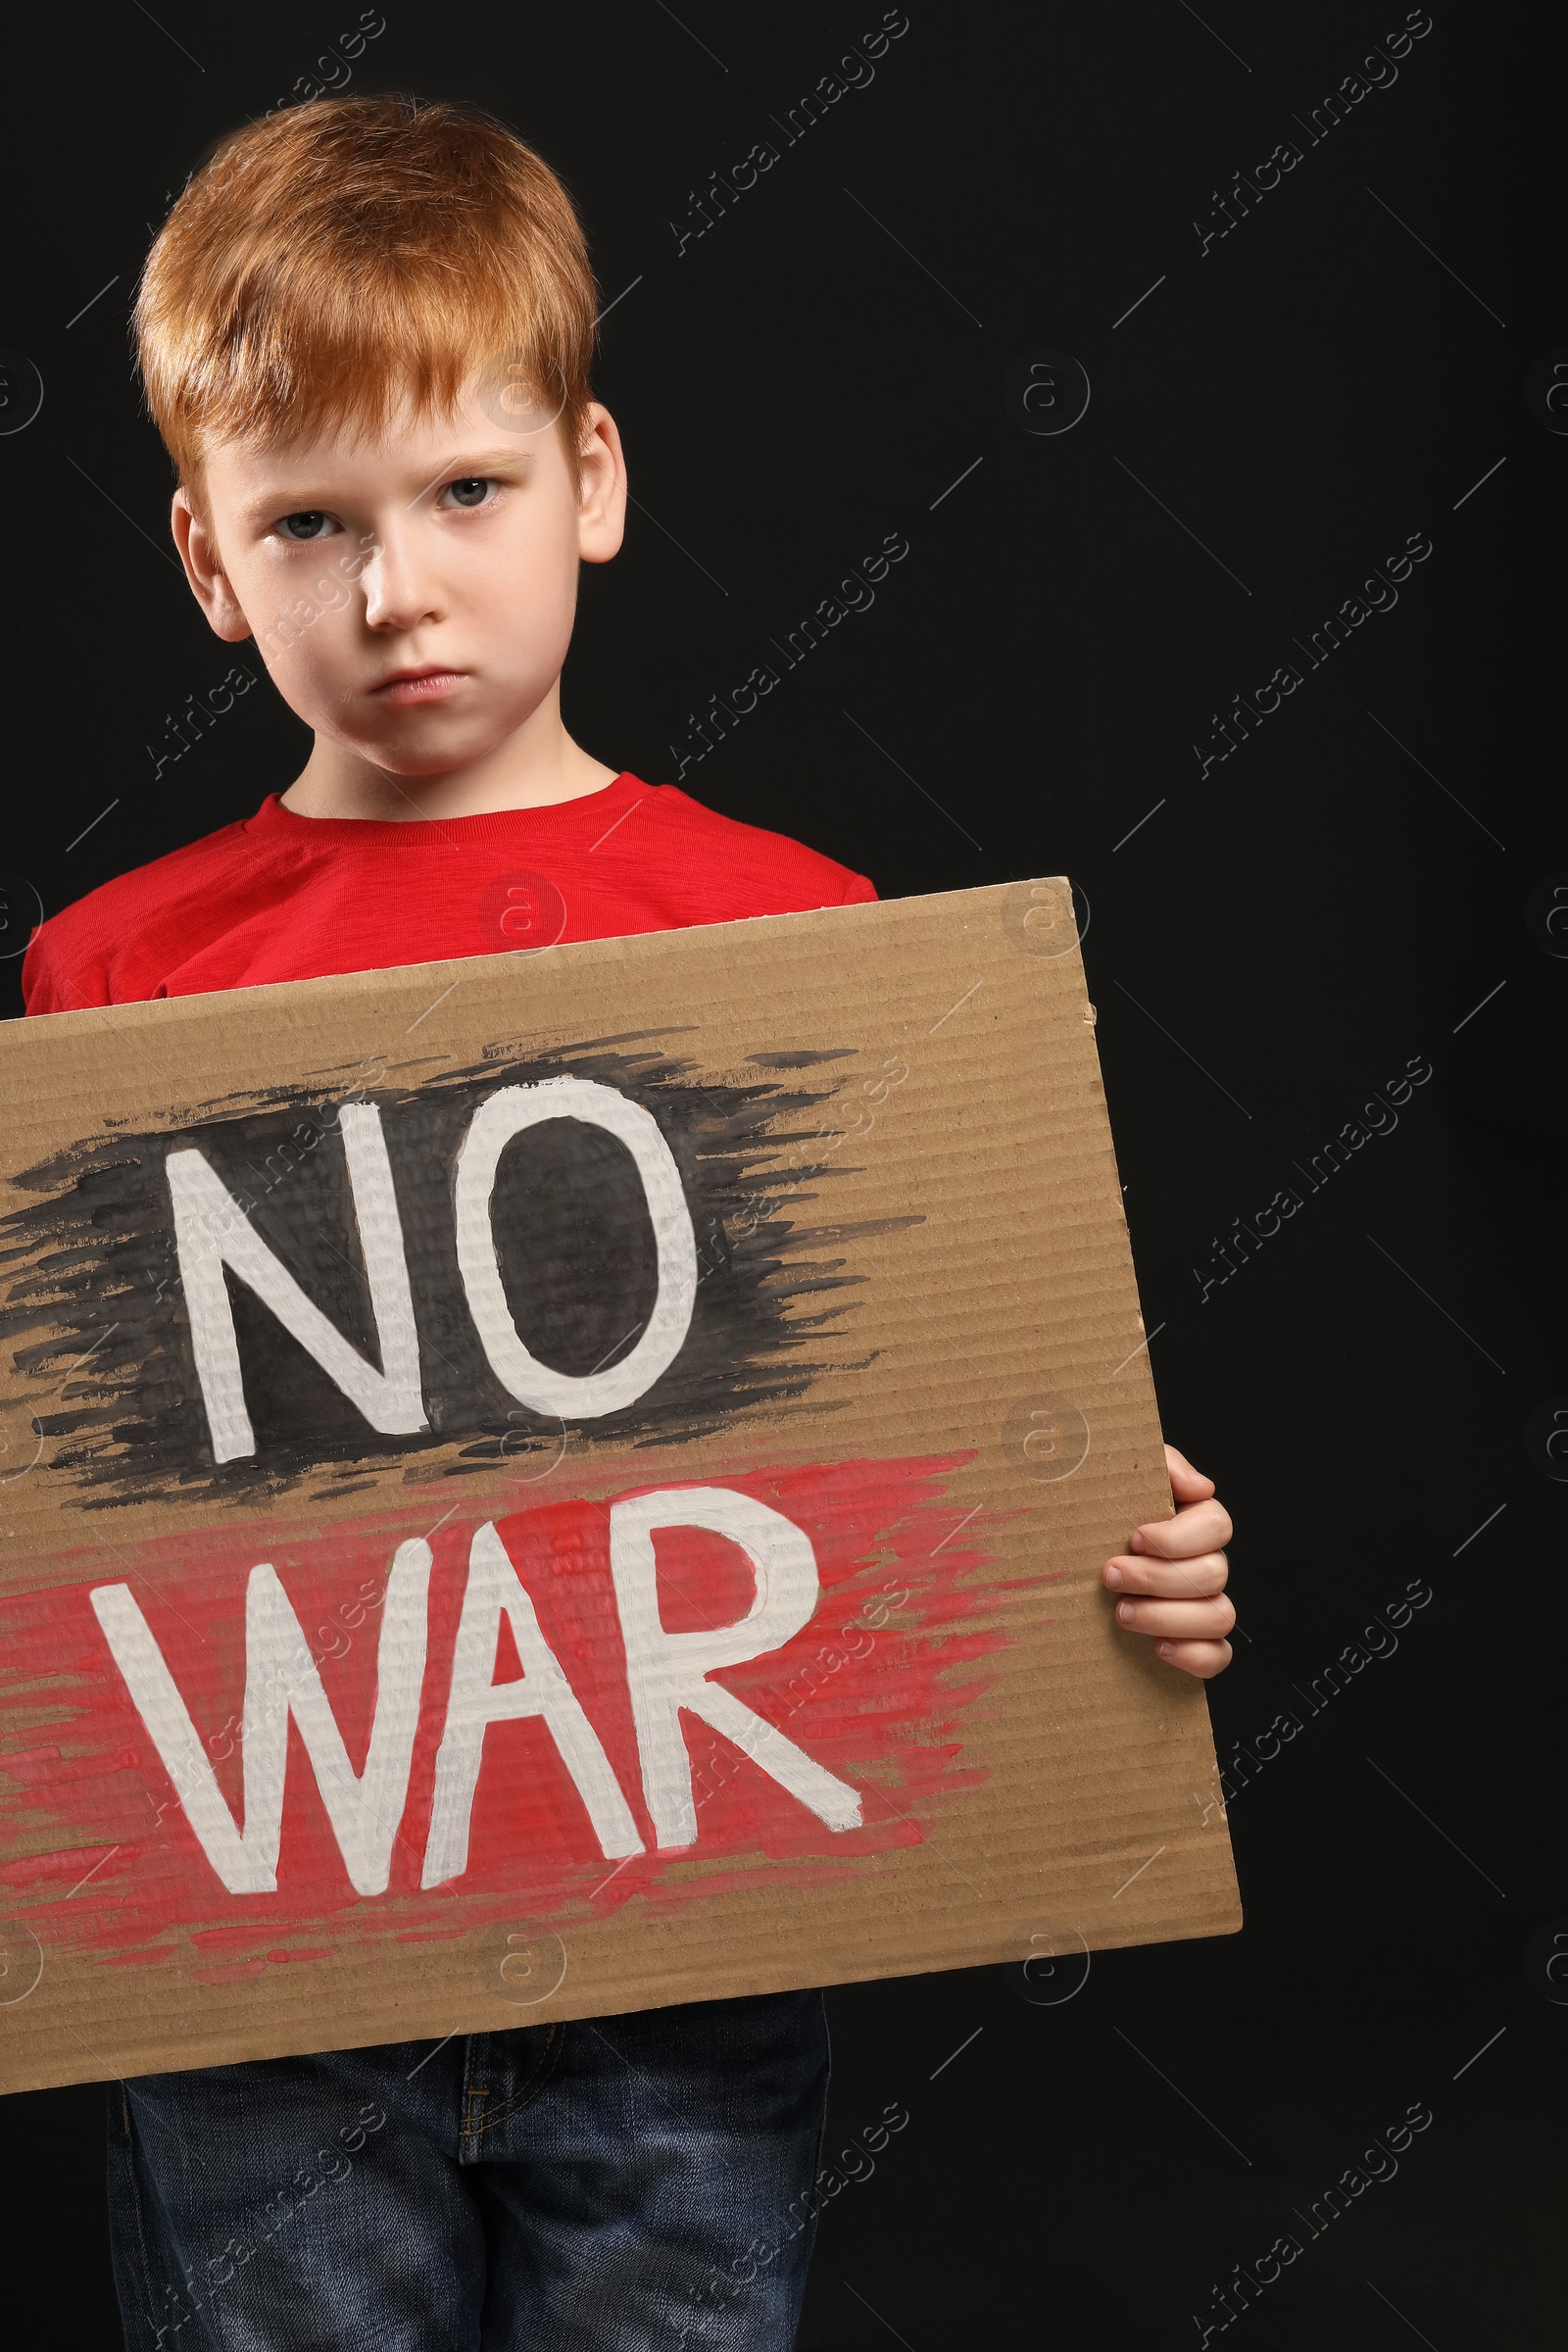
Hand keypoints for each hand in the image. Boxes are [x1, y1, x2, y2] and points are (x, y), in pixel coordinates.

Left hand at [1102, 1444, 1233, 1679]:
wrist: (1061, 1553)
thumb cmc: (1095, 1512)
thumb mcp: (1120, 1475)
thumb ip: (1162, 1465)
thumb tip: (1202, 1486)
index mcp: (1192, 1522)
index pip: (1216, 1525)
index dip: (1178, 1536)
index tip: (1133, 1538)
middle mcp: (1204, 1564)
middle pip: (1213, 1573)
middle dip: (1157, 1577)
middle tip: (1109, 1575)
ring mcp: (1203, 1607)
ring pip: (1219, 1616)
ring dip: (1168, 1616)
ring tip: (1121, 1613)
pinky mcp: (1194, 1645)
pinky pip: (1218, 1656)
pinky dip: (1194, 1655)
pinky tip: (1158, 1649)